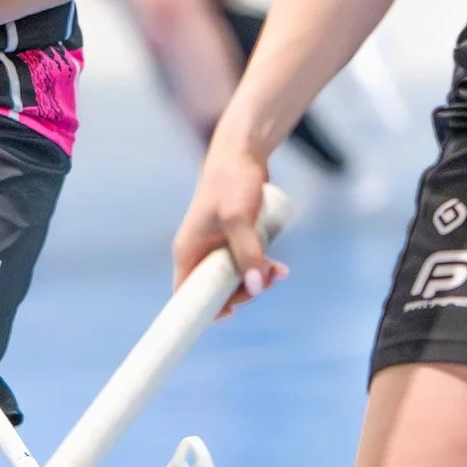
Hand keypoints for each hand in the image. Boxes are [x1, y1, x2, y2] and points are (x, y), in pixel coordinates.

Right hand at [174, 132, 287, 312]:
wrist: (243, 152)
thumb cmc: (232, 182)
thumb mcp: (239, 219)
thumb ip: (248, 254)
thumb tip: (257, 286)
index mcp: (188, 252)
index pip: (186, 295)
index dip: (204, 310)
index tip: (232, 314)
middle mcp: (199, 253)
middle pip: (216, 292)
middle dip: (244, 292)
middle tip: (267, 281)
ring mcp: (217, 248)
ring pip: (235, 280)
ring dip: (258, 280)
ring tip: (280, 271)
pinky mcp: (234, 241)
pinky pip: (246, 265)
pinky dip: (262, 269)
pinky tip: (280, 266)